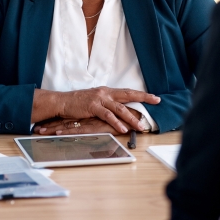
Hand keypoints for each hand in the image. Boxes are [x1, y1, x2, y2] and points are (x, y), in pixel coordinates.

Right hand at [31, 87, 159, 133]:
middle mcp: (106, 93)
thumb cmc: (79, 103)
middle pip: (128, 94)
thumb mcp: (97, 100)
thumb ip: (108, 103)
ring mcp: (100, 99)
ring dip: (131, 118)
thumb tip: (120, 109)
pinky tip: (123, 129)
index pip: (128, 92)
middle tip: (156, 100)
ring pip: (120, 108)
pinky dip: (116, 123)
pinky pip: (107, 116)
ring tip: (140, 126)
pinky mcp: (93, 107)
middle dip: (144, 98)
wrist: (63, 102)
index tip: (154, 97)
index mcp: (108, 91)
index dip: (141, 94)